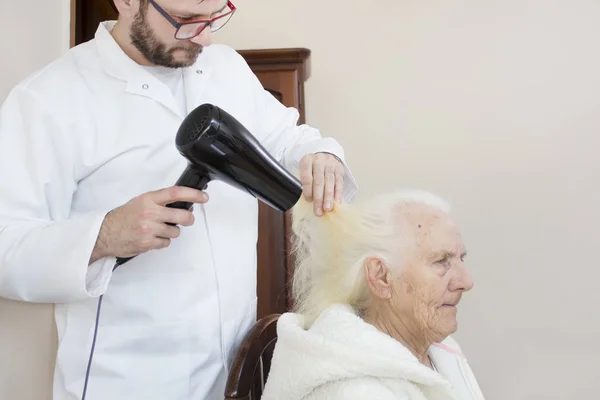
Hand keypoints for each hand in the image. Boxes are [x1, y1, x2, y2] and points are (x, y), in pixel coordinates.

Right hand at [89, 186, 208, 263]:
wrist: (104, 233)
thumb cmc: (123, 217)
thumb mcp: (141, 202)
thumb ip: (160, 202)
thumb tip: (183, 204)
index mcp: (149, 199)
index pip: (175, 193)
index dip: (193, 194)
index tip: (204, 197)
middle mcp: (150, 213)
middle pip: (182, 215)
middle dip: (189, 219)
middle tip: (187, 219)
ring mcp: (149, 228)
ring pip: (175, 231)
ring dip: (171, 231)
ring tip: (159, 230)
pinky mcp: (147, 243)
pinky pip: (166, 242)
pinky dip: (162, 241)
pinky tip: (153, 237)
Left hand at [299, 152, 343, 215]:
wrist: (324, 156)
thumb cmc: (312, 168)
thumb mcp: (305, 171)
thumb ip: (304, 183)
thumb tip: (307, 202)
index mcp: (306, 161)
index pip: (307, 177)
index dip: (308, 190)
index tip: (309, 201)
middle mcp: (319, 161)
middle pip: (319, 181)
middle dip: (319, 198)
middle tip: (318, 211)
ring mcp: (330, 164)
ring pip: (330, 182)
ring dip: (329, 198)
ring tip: (328, 208)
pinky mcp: (339, 169)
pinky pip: (339, 183)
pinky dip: (338, 194)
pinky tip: (337, 202)